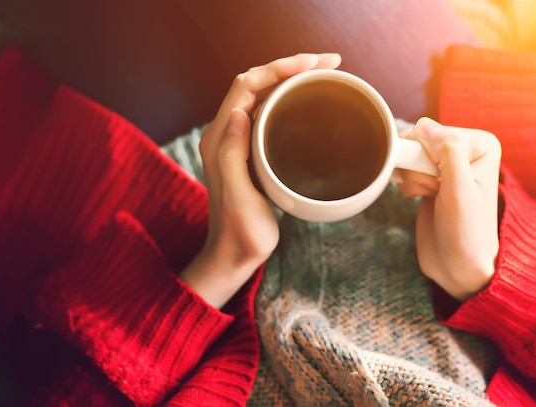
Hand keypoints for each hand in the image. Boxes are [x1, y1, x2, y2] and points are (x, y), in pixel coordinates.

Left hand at [180, 53, 341, 308]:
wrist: (234, 254)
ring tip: (324, 73)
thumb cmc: (239, 232)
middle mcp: (225, 134)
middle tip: (329, 63)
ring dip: (291, 79)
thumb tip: (240, 113)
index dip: (278, 67)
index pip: (246, 85)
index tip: (314, 63)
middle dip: (290, 66)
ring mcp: (238, 142)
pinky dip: (289, 99)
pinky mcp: (250, 151)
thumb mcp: (238, 198)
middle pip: (256, 83)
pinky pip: (268, 113)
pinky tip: (310, 102)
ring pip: (263, 95)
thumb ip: (232, 156)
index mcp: (219, 140)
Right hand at [398, 117, 501, 300]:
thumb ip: (447, 152)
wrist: (456, 263)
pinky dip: (406, 182)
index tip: (441, 183)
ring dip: (411, 177)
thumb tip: (424, 126)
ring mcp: (446, 162)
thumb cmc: (465, 232)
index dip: (428, 159)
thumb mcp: (459, 190)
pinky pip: (404, 165)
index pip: (434, 132)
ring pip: (408, 153)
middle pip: (418, 140)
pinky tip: (420, 196)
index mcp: (481, 144)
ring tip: (429, 195)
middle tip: (434, 191)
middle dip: (417, 167)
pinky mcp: (430, 175)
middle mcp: (465, 148)